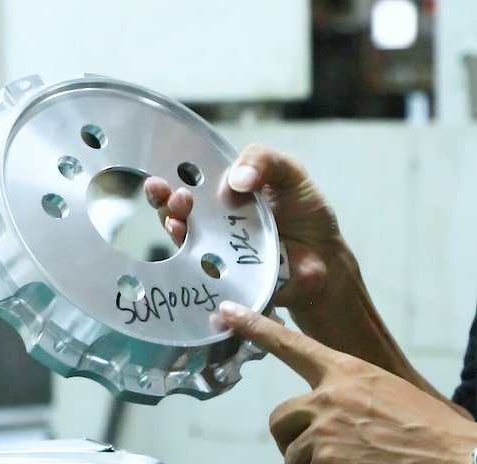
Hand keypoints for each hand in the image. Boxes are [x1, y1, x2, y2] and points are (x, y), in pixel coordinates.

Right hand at [144, 144, 349, 314]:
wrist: (326, 257)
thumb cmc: (305, 213)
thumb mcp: (288, 171)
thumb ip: (262, 160)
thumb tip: (236, 179)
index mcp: (224, 195)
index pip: (188, 184)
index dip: (170, 181)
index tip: (162, 179)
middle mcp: (213, 224)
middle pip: (177, 214)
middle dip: (166, 205)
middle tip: (179, 198)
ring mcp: (217, 253)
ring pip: (184, 243)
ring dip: (176, 231)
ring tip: (180, 222)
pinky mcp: (227, 279)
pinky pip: (205, 275)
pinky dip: (196, 268)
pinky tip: (196, 257)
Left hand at [218, 300, 476, 463]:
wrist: (459, 462)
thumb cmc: (426, 430)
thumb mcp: (383, 391)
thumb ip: (346, 395)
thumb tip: (321, 415)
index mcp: (344, 371)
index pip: (290, 344)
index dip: (255, 327)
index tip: (227, 312)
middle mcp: (327, 395)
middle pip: (277, 419)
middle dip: (293, 441)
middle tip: (323, 454)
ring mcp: (325, 428)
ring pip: (292, 457)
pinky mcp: (327, 463)